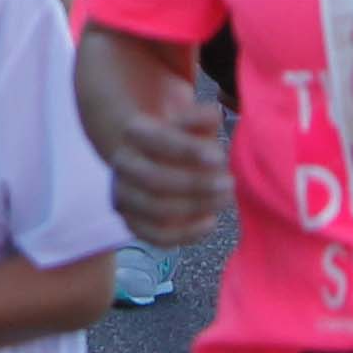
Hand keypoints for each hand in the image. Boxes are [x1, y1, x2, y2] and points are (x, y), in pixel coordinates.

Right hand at [90, 65, 231, 249]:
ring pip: (154, 209)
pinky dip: (185, 233)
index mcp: (134, 132)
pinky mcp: (132, 223)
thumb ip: (202, 118)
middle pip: (153, 179)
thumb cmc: (183, 141)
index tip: (220, 158)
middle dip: (194, 184)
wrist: (158, 162)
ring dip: (195, 206)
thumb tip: (213, 116)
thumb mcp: (193, 124)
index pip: (156, 140)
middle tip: (229, 183)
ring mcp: (123, 195)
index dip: (187, 150)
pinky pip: (156, 236)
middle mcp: (122, 163)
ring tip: (226, 199)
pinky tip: (210, 222)